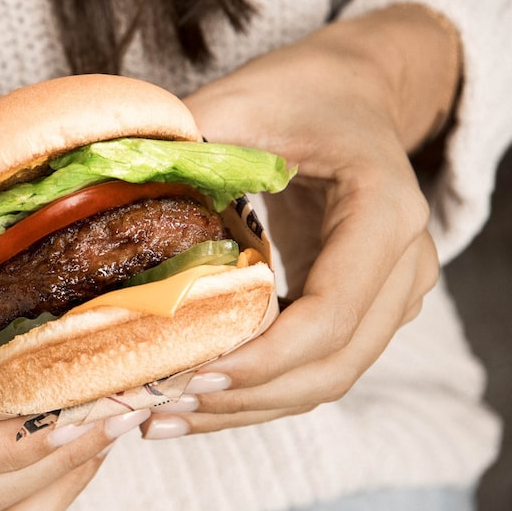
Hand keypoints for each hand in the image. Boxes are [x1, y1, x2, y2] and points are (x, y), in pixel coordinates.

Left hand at [143, 4, 453, 437]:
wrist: (355, 94)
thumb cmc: (301, 92)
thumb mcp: (244, 102)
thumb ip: (187, 146)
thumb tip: (106, 194)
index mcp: (385, 210)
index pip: (330, 314)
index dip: (261, 359)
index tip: (188, 374)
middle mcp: (406, 262)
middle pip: (333, 364)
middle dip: (245, 399)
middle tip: (159, 409)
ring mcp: (395, 293)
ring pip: (327, 380)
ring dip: (247, 409)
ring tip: (163, 417)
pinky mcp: (367, 309)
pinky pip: (319, 367)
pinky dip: (260, 391)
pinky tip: (195, 399)